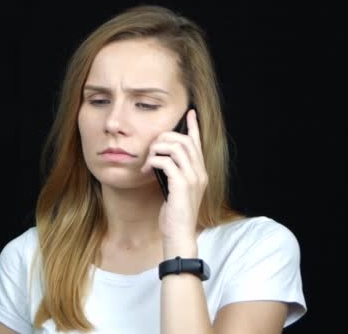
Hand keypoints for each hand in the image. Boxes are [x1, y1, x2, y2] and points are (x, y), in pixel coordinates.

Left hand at [140, 109, 207, 256]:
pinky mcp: (182, 184)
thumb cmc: (175, 215)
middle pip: (184, 140)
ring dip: (157, 149)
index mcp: (200, 172)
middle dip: (165, 138)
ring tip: (148, 161)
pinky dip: (153, 161)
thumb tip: (161, 160)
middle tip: (151, 149)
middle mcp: (200, 172)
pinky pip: (166, 161)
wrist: (179, 235)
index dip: (193, 126)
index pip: (198, 143)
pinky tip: (146, 170)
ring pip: (176, 147)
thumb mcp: (175, 190)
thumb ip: (174, 174)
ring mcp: (193, 178)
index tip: (190, 113)